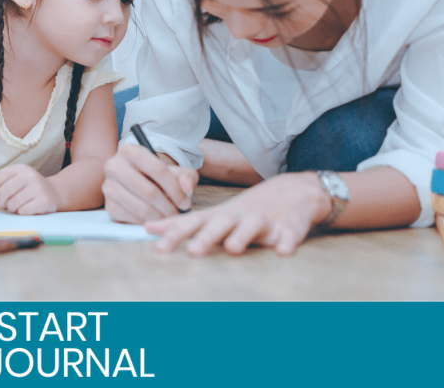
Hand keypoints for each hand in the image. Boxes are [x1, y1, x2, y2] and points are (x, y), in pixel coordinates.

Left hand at [0, 164, 58, 214]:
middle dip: (1, 202)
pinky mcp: (43, 201)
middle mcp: (29, 176)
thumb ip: (5, 182)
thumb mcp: (18, 178)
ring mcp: (38, 188)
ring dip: (12, 208)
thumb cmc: (30, 188)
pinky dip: (22, 212)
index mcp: (21, 168)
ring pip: (12, 203)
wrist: (54, 192)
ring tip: (18, 206)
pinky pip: (23, 211)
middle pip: (3, 192)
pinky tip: (28, 208)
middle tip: (5, 205)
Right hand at [102, 143, 198, 223]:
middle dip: (168, 207)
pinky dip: (148, 222)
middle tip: (178, 214)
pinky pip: (132, 218)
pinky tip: (156, 219)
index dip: (175, 189)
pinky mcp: (109, 205)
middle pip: (149, 192)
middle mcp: (114, 166)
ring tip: (169, 218)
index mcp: (130, 150)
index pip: (158, 170)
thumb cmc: (158, 175)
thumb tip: (186, 188)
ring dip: (160, 217)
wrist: (138, 180)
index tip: (185, 203)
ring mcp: (108, 186)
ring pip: (141, 208)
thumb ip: (186, 176)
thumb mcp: (175, 171)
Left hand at [145, 171, 331, 256]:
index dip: (175, 235)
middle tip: (193, 252)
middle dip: (206, 237)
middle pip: (220, 223)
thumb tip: (148, 228)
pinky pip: (291, 232)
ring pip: (252, 225)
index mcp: (220, 217)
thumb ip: (183, 225)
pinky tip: (283, 251)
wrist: (295, 192)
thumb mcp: (215, 216)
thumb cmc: (247, 210)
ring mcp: (266, 219)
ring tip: (233, 248)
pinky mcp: (292, 224)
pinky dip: (288, 240)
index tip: (157, 247)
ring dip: (242, 235)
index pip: (193, 224)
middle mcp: (239, 216)